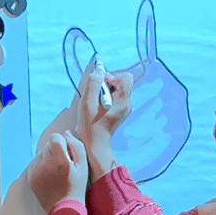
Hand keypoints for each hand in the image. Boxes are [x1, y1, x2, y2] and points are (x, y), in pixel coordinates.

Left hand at [29, 131, 88, 212]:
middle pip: (47, 145)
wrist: (64, 208)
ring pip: (40, 154)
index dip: (62, 142)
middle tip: (63, 162)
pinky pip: (34, 163)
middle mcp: (46, 165)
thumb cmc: (77, 187)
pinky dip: (41, 165)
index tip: (66, 150)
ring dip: (47, 157)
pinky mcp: (31, 178)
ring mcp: (37, 172)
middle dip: (55, 150)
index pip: (55, 138)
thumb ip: (77, 147)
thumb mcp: (83, 167)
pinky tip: (49, 174)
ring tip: (56, 169)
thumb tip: (67, 134)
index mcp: (61, 161)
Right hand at [76, 58, 133, 174]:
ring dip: (105, 90)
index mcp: (124, 101)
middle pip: (122, 82)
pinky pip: (115, 96)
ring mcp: (124, 108)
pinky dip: (105, 96)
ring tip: (95, 101)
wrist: (94, 143)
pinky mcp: (120, 110)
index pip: (125, 78)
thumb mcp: (88, 102)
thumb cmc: (90, 125)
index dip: (112, 76)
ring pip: (117, 88)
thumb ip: (93, 84)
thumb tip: (99, 71)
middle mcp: (127, 103)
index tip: (100, 84)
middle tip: (96, 93)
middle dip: (107, 83)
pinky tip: (97, 105)